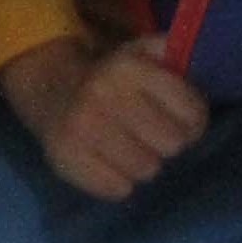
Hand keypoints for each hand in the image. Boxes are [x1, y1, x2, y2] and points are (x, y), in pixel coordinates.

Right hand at [0, 36, 211, 199]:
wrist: (49, 87)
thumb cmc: (112, 77)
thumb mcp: (142, 53)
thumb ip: (172, 54)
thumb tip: (186, 56)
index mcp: (129, 68)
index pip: (192, 113)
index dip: (192, 121)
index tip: (179, 119)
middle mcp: (104, 95)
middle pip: (172, 145)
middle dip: (166, 142)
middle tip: (151, 135)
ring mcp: (81, 128)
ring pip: (147, 170)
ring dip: (143, 162)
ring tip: (129, 149)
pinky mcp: (64, 158)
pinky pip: (117, 189)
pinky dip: (118, 181)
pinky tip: (109, 163)